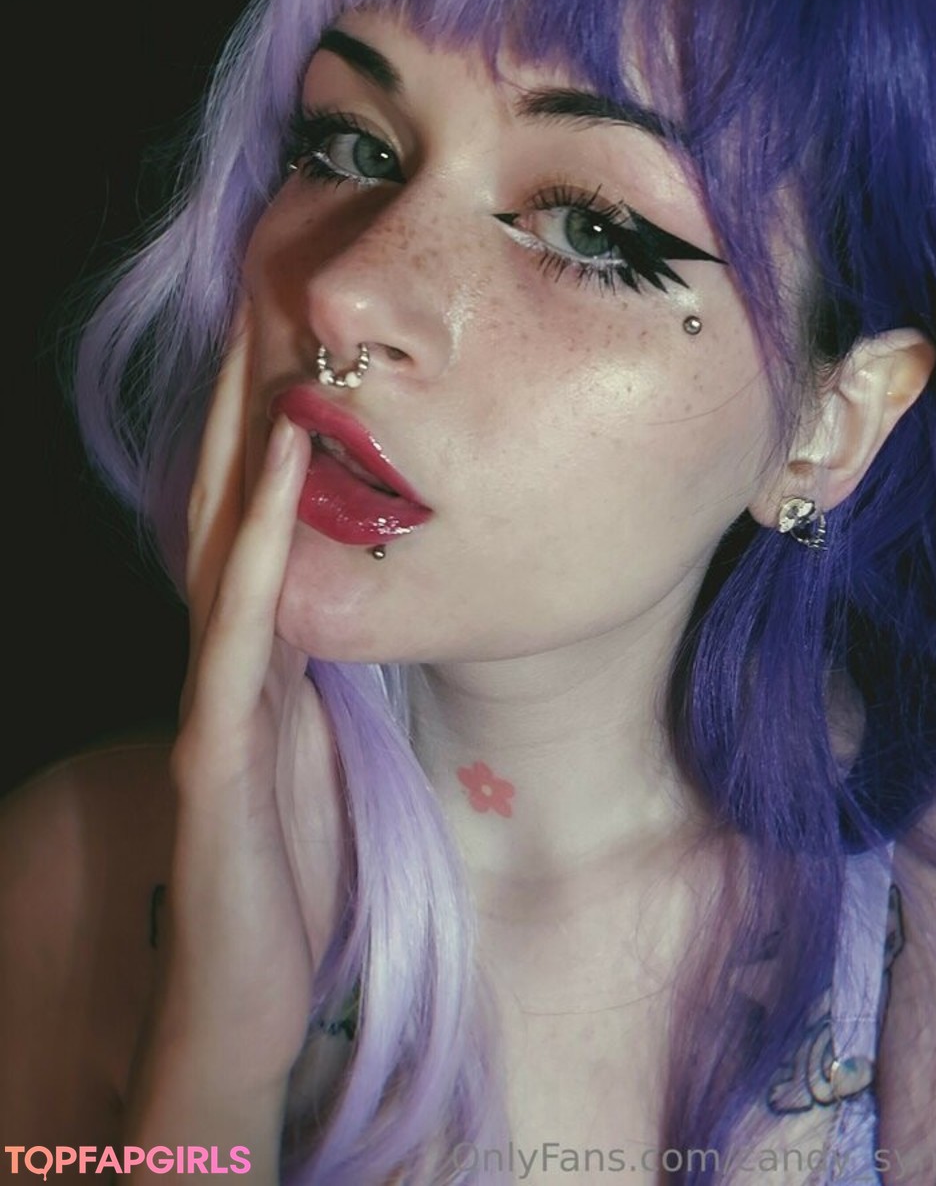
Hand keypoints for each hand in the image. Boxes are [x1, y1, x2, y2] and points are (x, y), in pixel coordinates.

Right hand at [125, 307, 340, 1152]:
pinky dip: (254, 540)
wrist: (249, 994)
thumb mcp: (327, 744)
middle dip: (235, 404)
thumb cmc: (297, 872)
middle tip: (259, 299)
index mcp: (256, 658)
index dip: (260, 429)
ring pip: (214, 543)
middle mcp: (225, 659)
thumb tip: (366, 595)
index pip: (249, 521)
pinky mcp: (213, 749)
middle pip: (220, 506)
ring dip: (235, 439)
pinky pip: (238, 625)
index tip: (292, 341)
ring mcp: (213, 697)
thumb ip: (329, 669)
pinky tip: (274, 466)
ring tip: (259, 343)